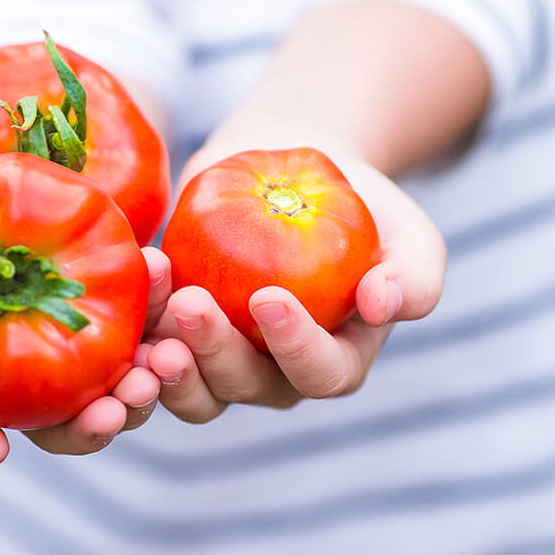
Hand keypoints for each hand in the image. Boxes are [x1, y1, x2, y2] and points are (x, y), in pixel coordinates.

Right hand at [0, 142, 169, 463]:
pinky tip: (183, 307)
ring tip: (160, 368)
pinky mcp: (121, 319)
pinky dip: (170, 332)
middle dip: (83, 429)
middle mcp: (17, 368)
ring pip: (112, 394)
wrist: (11, 166)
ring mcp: (74, 349)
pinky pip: (151, 341)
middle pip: (52, 423)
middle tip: (112, 410)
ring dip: (140, 392)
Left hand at [143, 151, 444, 422]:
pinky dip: (140, 325)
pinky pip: (150, 347)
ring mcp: (219, 360)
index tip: (269, 298)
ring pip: (190, 386)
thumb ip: (415, 276)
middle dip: (214, 353)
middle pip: (243, 386)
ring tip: (158, 312)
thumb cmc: (362, 206)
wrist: (294, 167)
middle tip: (190, 305)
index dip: (296, 348)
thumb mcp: (408, 233)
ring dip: (168, 361)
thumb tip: (383, 303)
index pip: (320, 374)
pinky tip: (140, 283)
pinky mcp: (174, 332)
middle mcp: (275, 376)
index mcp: (336, 363)